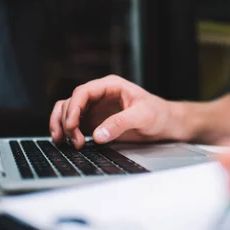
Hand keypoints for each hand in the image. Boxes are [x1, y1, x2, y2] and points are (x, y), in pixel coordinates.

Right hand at [49, 75, 177, 148]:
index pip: (83, 92)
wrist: (166, 124)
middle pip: (71, 102)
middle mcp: (99, 95)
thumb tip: (98, 135)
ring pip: (68, 112)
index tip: (71, 125)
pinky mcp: (95, 122)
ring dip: (63, 126)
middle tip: (73, 140)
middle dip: (67, 121)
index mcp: (110, 86)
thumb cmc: (159, 114)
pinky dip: (68, 132)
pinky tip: (70, 143)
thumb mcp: (143, 116)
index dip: (73, 108)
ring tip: (69, 143)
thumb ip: (120, 123)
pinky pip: (74, 124)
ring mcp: (95, 108)